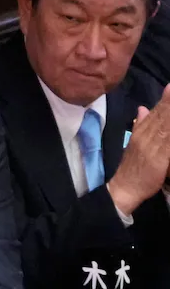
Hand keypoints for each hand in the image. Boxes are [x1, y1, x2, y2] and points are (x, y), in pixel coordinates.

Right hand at [109, 83, 169, 215]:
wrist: (124, 189)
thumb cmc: (132, 168)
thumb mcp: (133, 144)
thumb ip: (141, 125)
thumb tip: (143, 108)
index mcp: (140, 132)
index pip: (155, 112)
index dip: (165, 99)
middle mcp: (145, 136)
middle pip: (161, 116)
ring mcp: (151, 147)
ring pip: (166, 126)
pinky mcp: (158, 158)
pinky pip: (168, 143)